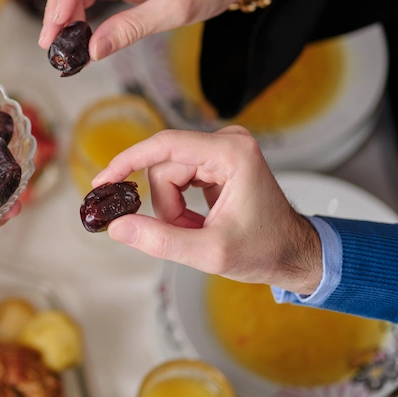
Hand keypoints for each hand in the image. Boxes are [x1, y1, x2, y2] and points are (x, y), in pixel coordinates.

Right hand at [92, 126, 322, 294]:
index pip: (164, 145)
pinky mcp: (217, 159)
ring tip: (195, 229)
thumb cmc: (265, 251)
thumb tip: (117, 227)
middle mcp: (228, 142)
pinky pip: (177, 176)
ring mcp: (222, 148)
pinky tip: (198, 221)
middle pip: (164, 166)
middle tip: (183, 233)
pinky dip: (179, 204)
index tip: (103, 181)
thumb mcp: (209, 253)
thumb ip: (160, 240)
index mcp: (232, 154)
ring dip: (171, 207)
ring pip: (167, 173)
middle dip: (165, 205)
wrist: (294, 254)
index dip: (128, 161)